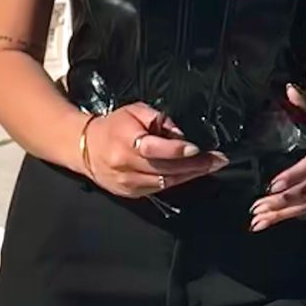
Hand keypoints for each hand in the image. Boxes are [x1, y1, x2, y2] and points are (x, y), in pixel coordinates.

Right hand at [84, 101, 227, 199]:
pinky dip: (178, 181)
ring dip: (191, 175)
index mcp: (125, 142)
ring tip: (212, 166)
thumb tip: (180, 134)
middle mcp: (127, 166)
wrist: (86, 148)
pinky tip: (192, 173)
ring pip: (166, 183)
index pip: (154, 149)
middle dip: (196, 165)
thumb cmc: (114, 126)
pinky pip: (160, 190)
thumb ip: (158, 119)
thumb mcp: (134, 111)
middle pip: (166, 169)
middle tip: (219, 160)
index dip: (177, 150)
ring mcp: (129, 183)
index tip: (197, 148)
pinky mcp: (131, 194)